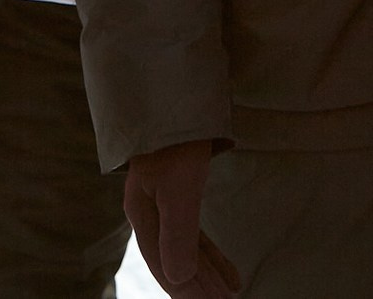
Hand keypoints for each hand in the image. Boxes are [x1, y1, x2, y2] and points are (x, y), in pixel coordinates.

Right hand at [124, 140, 238, 298]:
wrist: (170, 93)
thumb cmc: (175, 139)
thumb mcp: (179, 187)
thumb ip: (179, 234)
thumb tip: (179, 279)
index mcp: (143, 214)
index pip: (165, 264)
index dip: (186, 291)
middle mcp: (149, 211)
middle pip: (176, 260)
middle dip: (200, 287)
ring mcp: (163, 200)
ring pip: (187, 248)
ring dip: (208, 274)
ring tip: (230, 294)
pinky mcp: (179, 189)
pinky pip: (194, 232)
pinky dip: (211, 254)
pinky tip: (227, 268)